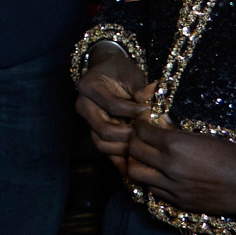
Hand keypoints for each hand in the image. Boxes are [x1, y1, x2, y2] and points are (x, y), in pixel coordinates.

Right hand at [74, 47, 151, 176]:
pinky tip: (135, 161)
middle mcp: (83, 105)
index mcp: (88, 87)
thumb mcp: (132, 74)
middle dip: (129, 135)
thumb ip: (141, 87)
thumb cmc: (121, 72)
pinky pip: (105, 150)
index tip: (151, 111)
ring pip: (102, 144)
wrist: (108, 73)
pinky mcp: (94, 132)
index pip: (113, 105)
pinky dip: (119, 158)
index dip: (134, 111)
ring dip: (125, 148)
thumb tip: (152, 94)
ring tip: (142, 143)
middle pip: (104, 130)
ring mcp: (87, 121)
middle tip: (147, 133)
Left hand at [123, 115, 235, 217]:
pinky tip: (158, 176)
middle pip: (133, 152)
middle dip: (133, 143)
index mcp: (175, 145)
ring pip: (136, 174)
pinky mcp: (178, 202)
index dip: (139, 125)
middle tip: (140, 139)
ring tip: (144, 159)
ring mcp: (172, 187)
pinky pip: (152, 191)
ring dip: (136, 164)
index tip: (142, 123)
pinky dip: (150, 182)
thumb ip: (177, 133)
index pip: (141, 132)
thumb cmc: (232, 155)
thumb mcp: (203, 136)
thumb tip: (159, 125)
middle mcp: (169, 166)